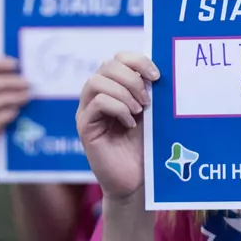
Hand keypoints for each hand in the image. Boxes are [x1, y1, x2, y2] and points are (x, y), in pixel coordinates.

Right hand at [0, 55, 30, 159]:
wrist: (16, 158)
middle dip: (6, 83)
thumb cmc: (20, 123)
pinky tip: (14, 114)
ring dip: (6, 99)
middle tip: (27, 84)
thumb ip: (19, 86)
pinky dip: (0, 118)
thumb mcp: (18, 101)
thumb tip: (34, 67)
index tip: (16, 64)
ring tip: (26, 98)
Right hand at [75, 52, 155, 203]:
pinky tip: (130, 124)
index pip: (118, 58)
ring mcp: (87, 111)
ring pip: (97, 81)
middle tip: (148, 100)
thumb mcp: (150, 115)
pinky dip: (118, 108)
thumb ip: (148, 92)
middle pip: (107, 65)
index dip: (137, 61)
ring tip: (139, 111)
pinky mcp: (84, 127)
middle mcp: (96, 96)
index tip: (156, 76)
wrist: (136, 181)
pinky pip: (97, 103)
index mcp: (113, 88)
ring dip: (124, 93)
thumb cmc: (144, 148)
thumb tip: (156, 71)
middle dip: (131, 78)